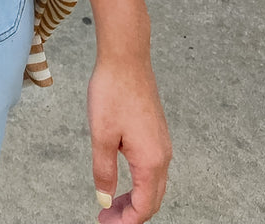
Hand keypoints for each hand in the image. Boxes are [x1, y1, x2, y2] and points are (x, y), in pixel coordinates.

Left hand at [88, 56, 170, 222]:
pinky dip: (139, 182)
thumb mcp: (101, 135)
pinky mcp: (156, 132)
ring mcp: (162, 143)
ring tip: (111, 202)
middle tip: (106, 218)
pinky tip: (122, 178)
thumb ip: (104, 171)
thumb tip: (105, 198)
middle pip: (152, 199)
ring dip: (135, 198)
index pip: (144, 207)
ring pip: (153, 184)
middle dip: (131, 214)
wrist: (126, 58)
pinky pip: (153, 168)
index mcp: (151, 161)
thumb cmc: (113, 91)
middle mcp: (163, 155)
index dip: (126, 221)